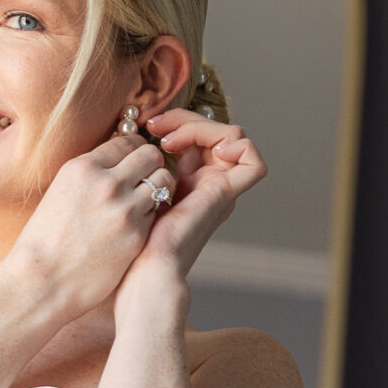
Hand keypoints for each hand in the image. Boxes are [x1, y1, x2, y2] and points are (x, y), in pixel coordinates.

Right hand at [8, 125, 188, 318]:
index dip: (134, 149)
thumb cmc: (45, 240)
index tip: (133, 160)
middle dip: (151, 163)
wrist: (41, 281)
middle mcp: (106, 183)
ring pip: (163, 181)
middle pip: (150, 155)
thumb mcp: (60, 192)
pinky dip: (152, 213)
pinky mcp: (137, 234)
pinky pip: (158, 211)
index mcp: (82, 168)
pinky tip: (136, 222)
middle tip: (145, 176)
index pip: (126, 141)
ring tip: (145, 198)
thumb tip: (117, 160)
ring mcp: (125, 209)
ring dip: (157, 187)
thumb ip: (90, 174)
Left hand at [116, 107, 267, 300]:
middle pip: (214, 130)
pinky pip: (253, 162)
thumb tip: (134, 137)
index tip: (147, 127)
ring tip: (168, 141)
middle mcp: (212, 182)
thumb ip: (145, 166)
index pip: (198, 134)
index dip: (177, 121)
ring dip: (200, 127)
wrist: (146, 269)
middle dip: (183, 119)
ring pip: (231, 136)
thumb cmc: (136, 239)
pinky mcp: (226, 194)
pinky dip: (239, 145)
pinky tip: (211, 148)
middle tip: (154, 126)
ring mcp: (222, 188)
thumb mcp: (138, 189)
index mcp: (193, 180)